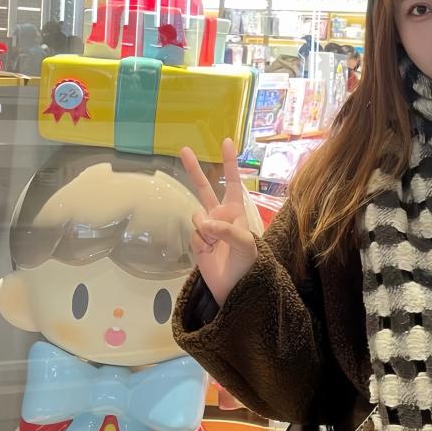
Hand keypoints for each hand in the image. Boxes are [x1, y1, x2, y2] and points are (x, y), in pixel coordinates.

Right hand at [181, 139, 257, 306]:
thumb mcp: (245, 245)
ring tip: (217, 247)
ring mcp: (207, 229)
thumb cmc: (248, 264)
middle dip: (194, 169)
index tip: (227, 141)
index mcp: (237, 212)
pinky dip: (200, 243)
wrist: (235, 289)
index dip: (229, 163)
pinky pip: (194, 234)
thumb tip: (203, 222)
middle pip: (204, 188)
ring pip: (197, 216)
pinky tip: (209, 253)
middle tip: (183, 148)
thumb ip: (225, 230)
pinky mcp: (197, 242)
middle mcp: (221, 216)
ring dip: (205, 230)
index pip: (233, 183)